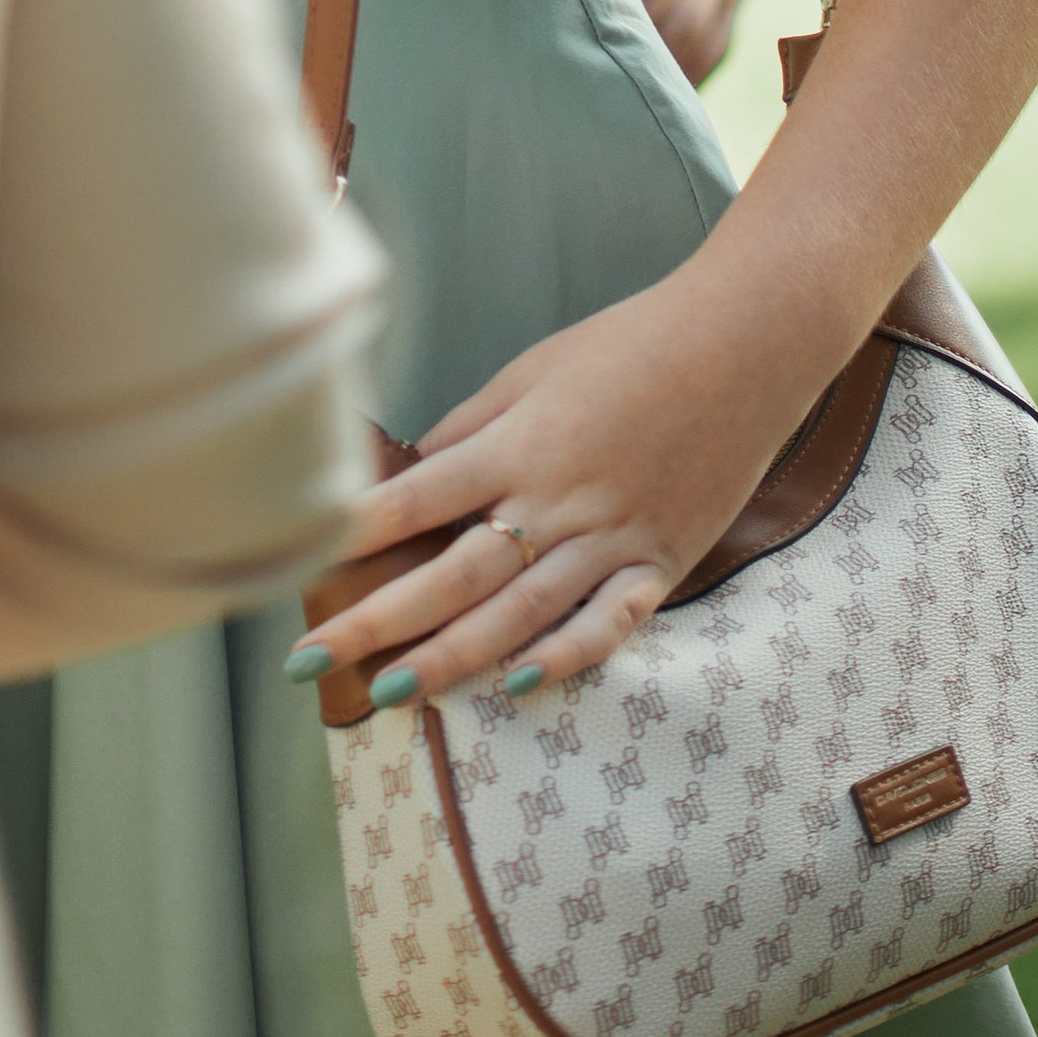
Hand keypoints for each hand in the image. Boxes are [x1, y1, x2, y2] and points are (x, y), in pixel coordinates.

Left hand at [298, 275, 804, 704]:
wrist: (742, 346)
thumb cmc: (629, 343)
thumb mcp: (534, 367)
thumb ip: (472, 426)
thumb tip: (418, 471)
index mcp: (517, 444)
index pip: (416, 496)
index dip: (354, 533)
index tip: (295, 561)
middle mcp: (557, 498)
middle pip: (454, 572)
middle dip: (379, 619)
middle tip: (312, 660)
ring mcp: (612, 537)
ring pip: (520, 612)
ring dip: (454, 657)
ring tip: (391, 692)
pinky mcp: (662, 561)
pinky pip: (610, 622)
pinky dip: (568, 657)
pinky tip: (521, 686)